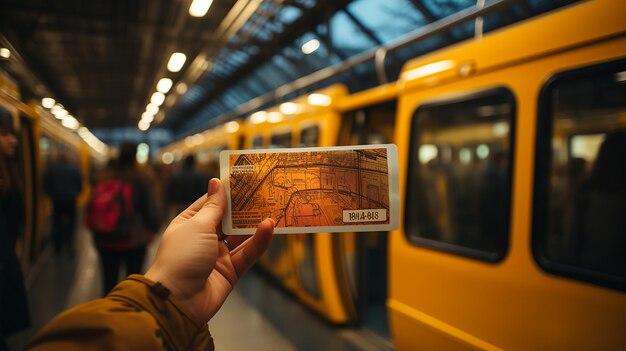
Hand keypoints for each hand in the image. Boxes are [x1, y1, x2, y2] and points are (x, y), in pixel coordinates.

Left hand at [145, 178, 273, 322]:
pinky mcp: (231, 271)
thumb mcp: (198, 225)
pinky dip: (259, 242)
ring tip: (273, 208)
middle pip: (229, 220)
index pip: (210, 203)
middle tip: (266, 191)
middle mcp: (204, 238)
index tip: (245, 179)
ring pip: (241, 237)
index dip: (227, 192)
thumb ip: (214, 206)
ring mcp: (218, 255)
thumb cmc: (182, 256)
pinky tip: (269, 228)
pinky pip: (247, 254)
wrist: (178, 300)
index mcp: (190, 224)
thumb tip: (216, 182)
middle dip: (245, 208)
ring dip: (255, 224)